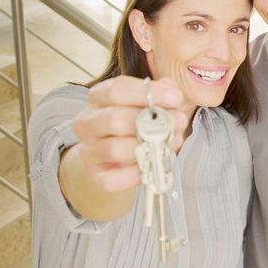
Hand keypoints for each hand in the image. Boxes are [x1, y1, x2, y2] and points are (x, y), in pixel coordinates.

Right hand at [71, 76, 187, 194]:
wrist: (117, 161)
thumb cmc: (136, 125)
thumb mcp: (147, 104)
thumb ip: (159, 94)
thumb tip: (171, 89)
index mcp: (99, 98)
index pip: (116, 90)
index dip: (148, 93)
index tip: (175, 97)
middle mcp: (87, 123)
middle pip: (114, 119)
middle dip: (151, 121)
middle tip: (179, 121)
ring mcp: (88, 151)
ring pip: (115, 149)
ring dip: (149, 146)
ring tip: (172, 142)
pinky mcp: (96, 176)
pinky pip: (114, 178)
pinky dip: (137, 173)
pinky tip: (154, 164)